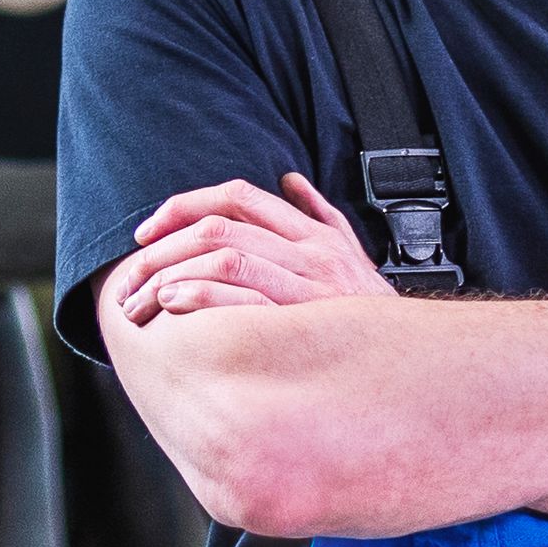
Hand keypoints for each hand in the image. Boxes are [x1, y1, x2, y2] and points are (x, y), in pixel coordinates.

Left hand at [100, 173, 392, 327]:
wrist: (416, 364)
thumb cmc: (375, 316)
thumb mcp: (353, 257)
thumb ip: (322, 217)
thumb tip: (291, 182)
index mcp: (313, 233)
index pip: (237, 196)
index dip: (184, 205)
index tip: (147, 230)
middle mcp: (310, 250)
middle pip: (220, 225)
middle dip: (164, 246)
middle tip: (132, 273)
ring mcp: (309, 283)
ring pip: (225, 254)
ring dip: (173, 272)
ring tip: (143, 296)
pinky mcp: (306, 318)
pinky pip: (243, 296)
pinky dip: (202, 295)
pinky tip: (175, 306)